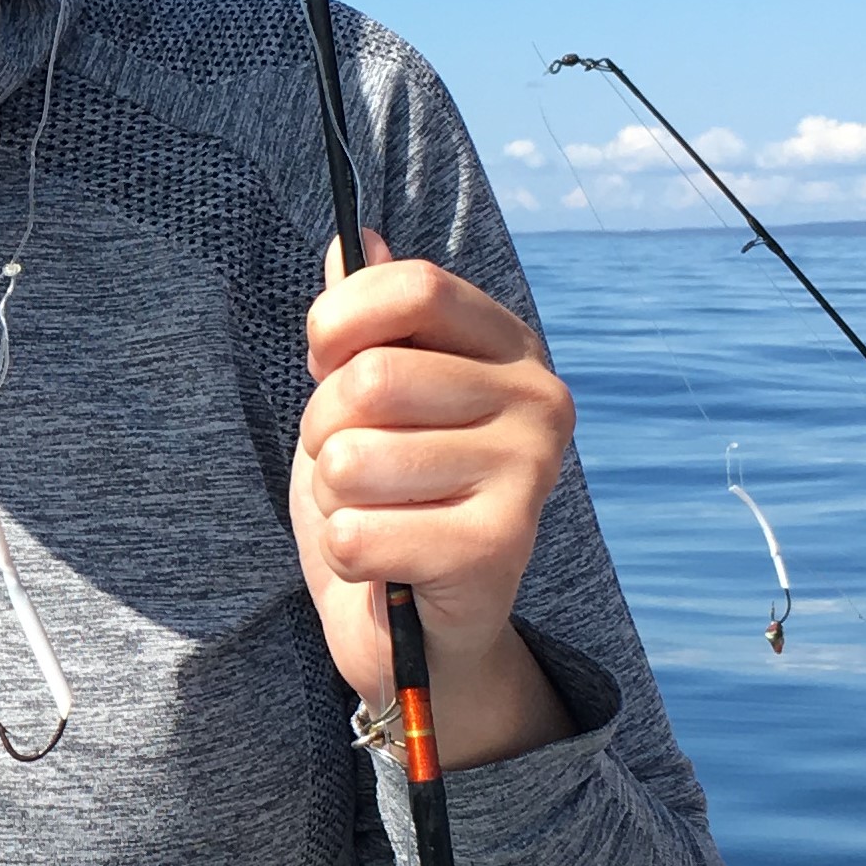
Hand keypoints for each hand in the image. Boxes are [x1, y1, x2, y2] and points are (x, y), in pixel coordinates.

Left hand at [291, 231, 577, 769]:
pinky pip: (359, 534)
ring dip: (335, 497)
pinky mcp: (501, 548)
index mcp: (508, 347)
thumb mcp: (364, 400)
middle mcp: (541, 399)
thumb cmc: (388, 497)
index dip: (339, 325)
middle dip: (324, 431)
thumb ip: (364, 323)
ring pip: (355, 460)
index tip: (325, 363)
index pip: (413, 287)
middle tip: (350, 467)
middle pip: (370, 380)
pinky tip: (387, 564)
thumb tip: (352, 236)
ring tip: (374, 514)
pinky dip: (347, 555)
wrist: (415, 629)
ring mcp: (531, 473)